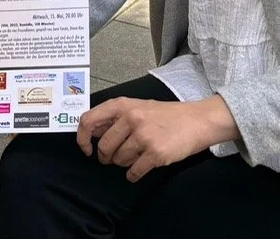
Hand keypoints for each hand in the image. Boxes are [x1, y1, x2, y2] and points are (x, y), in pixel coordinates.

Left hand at [76, 97, 234, 182]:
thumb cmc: (167, 115)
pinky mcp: (155, 153)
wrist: (197, 120)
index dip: (82, 138)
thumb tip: (92, 132)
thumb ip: (115, 118)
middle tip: (114, 157)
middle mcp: (131, 118)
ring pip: (118, 160)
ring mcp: (143, 136)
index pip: (88, 120)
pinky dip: (134, 174)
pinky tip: (141, 168)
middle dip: (106, 157)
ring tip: (136, 156)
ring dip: (123, 163)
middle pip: (104, 147)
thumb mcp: (138, 107)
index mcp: (123, 105)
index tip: (87, 149)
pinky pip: (133, 172)